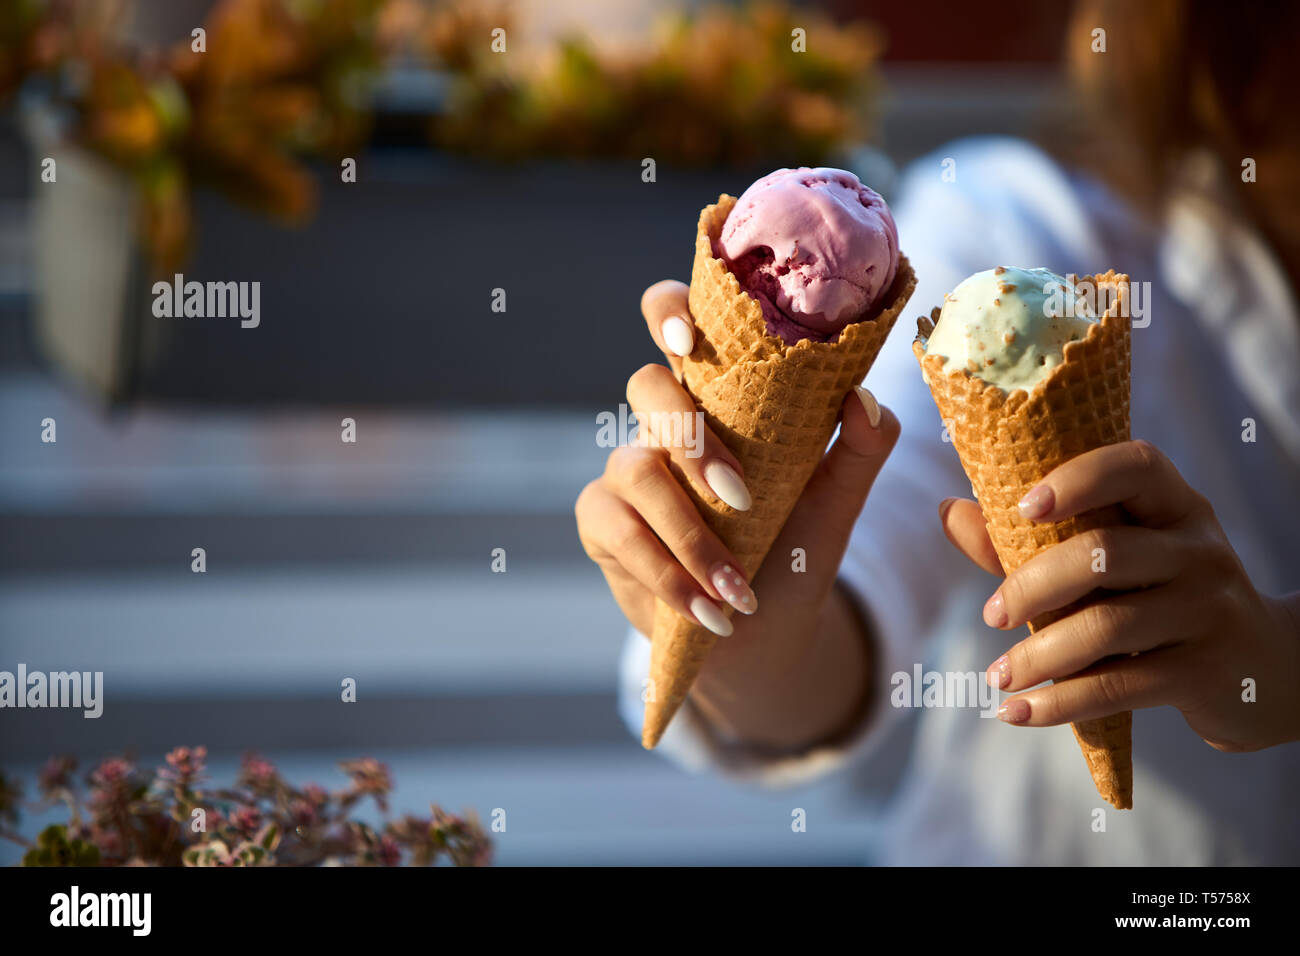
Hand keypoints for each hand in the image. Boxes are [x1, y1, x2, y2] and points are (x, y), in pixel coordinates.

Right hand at [575, 280, 899, 748]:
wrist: (766, 630)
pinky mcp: (603, 524)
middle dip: (692, 439)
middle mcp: (667, 421)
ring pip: (634, 467)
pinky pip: (617, 529)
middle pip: (645, 386)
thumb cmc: (795, 549)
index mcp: (719, 395)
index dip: (668, 311)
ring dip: (690, 531)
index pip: (676, 321)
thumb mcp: (838, 500)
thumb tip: (863, 398)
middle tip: (742, 495)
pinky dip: (667, 573)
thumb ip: (862, 447)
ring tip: (735, 584)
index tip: (687, 338)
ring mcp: (628, 469)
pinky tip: (708, 608)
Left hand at [941, 439, 1299, 751]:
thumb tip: (948, 510)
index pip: (1134, 466)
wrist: (1264, 667)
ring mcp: (1208, 610)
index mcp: (1175, 505)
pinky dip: (1059, 702)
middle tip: (992, 615)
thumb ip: (1028, 538)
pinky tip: (1016, 711)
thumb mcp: (1115, 557)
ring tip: (996, 676)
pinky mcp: (1205, 672)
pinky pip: (1120, 686)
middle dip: (1032, 585)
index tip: (1021, 508)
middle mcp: (1199, 550)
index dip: (1077, 479)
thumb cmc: (1160, 596)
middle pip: (1103, 553)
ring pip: (1107, 626)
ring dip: (1037, 656)